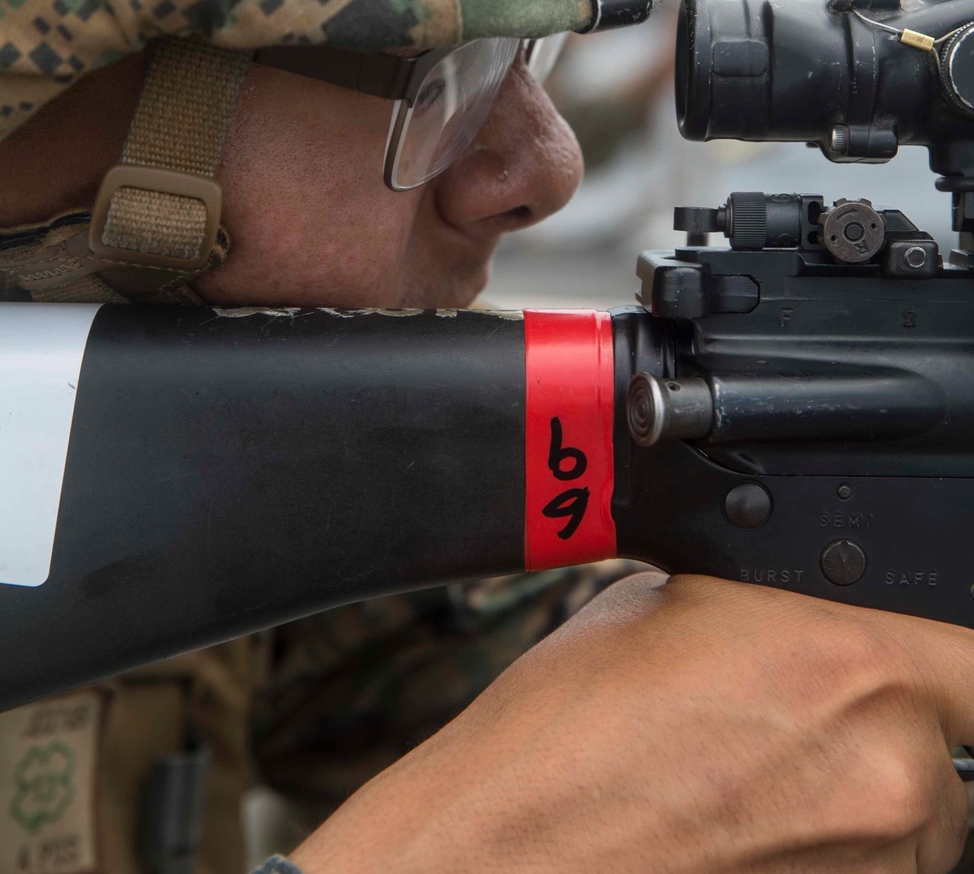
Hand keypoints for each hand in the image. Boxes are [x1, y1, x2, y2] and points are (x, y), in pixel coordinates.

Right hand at [290, 574, 973, 873]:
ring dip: (860, 796)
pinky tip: (748, 821)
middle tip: (794, 720)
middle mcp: (890, 770)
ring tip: (757, 777)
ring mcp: (875, 862)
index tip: (913, 660)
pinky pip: (872, 869)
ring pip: (915, 820)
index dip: (942, 654)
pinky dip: (828, 846)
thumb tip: (810, 614)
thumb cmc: (574, 727)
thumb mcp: (679, 602)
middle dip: (884, 728)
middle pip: (944, 745)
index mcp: (851, 661)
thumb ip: (776, 605)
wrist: (518, 841)